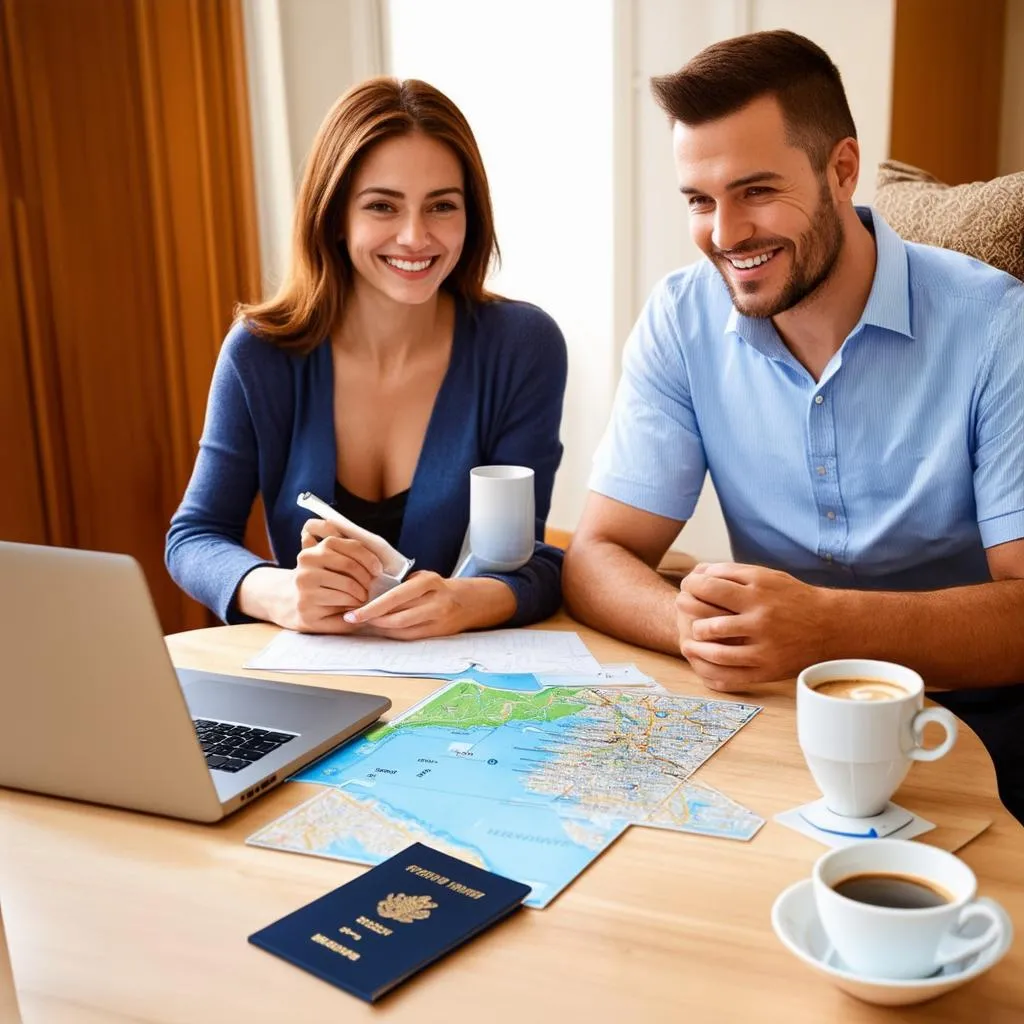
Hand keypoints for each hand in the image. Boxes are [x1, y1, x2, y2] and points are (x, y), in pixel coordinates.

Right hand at [265, 518, 382, 632]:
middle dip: (367, 579)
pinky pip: (341, 604)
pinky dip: (354, 607)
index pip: (352, 546)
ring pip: (348, 586)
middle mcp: (307, 561)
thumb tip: (380, 559)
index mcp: (318, 547)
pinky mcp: (306, 605)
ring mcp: (304, 583)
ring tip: (363, 599)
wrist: (294, 603)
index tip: (378, 571)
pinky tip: (353, 608)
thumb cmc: (324, 583)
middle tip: (372, 589)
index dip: (370, 559)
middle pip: (350, 565)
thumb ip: (351, 554)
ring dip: (362, 595)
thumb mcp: (333, 564)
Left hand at [339, 571, 478, 639]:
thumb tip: (368, 596)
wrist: (471, 601)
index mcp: (429, 582)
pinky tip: (381, 629)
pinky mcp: (438, 633)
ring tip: (364, 623)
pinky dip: (392, 634)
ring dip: (380, 628)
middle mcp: (436, 601)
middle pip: (397, 616)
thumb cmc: (439, 587)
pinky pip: (409, 637)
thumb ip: (401, 586)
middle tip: (352, 619)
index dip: (372, 607)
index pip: (395, 597)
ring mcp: (438, 619)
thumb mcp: (423, 578)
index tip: (352, 613)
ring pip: (402, 630)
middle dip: (372, 620)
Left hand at [677, 562, 831, 690]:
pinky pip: (731, 677)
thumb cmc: (791, 597)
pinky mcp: (768, 671)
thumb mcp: (766, 576)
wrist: (831, 626)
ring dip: (696, 646)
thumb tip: (697, 573)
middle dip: (688, 616)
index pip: (710, 588)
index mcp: (758, 595)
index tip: (687, 585)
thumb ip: (732, 572)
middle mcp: (760, 622)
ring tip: (689, 639)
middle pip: (709, 622)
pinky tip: (702, 662)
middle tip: (682, 610)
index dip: (691, 586)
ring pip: (716, 653)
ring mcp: (764, 649)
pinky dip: (711, 672)